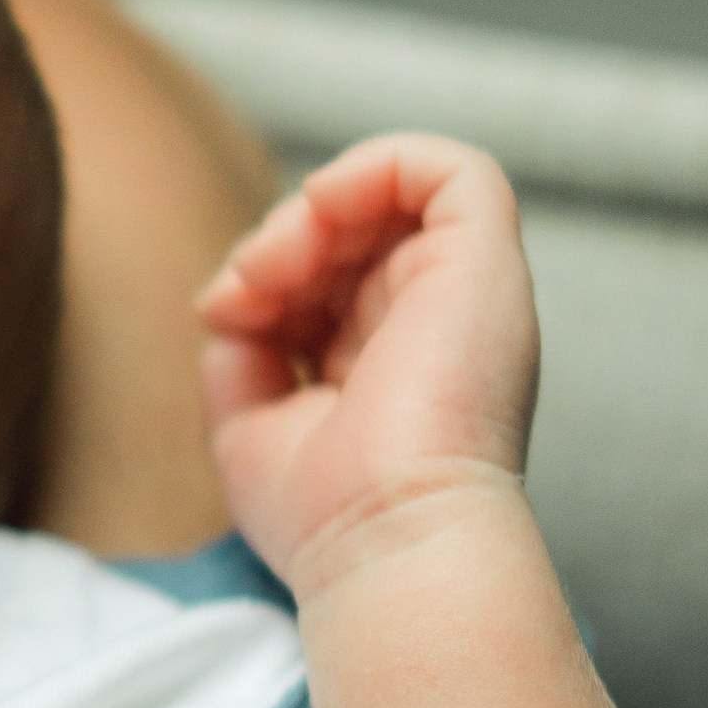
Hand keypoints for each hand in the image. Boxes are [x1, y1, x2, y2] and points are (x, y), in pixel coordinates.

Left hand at [196, 135, 538, 591]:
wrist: (383, 540)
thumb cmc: (325, 515)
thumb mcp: (253, 428)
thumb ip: (242, 358)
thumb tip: (233, 302)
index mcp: (396, 361)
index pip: (331, 276)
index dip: (266, 274)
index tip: (222, 316)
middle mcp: (438, 322)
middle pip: (353, 231)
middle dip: (277, 242)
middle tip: (241, 292)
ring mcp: (467, 290)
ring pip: (391, 193)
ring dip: (308, 213)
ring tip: (269, 269)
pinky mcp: (485, 262)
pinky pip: (448, 167)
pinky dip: (369, 168)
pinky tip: (317, 211)